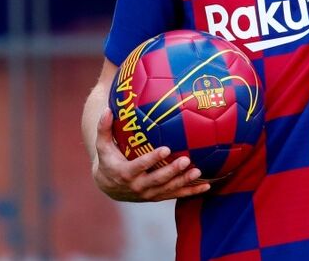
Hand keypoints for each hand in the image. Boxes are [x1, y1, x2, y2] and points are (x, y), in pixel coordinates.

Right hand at [92, 109, 210, 201]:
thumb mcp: (102, 145)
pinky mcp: (157, 197)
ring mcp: (148, 194)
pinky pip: (175, 195)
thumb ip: (104, 128)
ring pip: (168, 189)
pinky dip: (191, 191)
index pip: (140, 166)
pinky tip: (206, 185)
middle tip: (186, 160)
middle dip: (172, 171)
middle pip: (158, 179)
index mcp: (125, 173)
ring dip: (184, 181)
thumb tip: (107, 109)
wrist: (109, 186)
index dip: (152, 159)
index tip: (166, 148)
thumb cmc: (108, 159)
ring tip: (197, 171)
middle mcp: (138, 186)